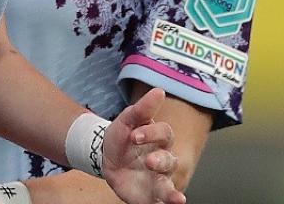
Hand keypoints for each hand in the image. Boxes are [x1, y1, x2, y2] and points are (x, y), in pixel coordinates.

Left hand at [102, 88, 183, 203]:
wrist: (105, 157)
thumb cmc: (122, 137)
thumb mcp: (127, 119)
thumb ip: (142, 108)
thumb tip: (159, 91)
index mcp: (159, 139)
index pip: (164, 134)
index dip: (152, 133)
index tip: (134, 135)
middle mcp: (163, 160)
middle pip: (169, 160)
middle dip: (161, 161)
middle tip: (148, 161)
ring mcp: (157, 179)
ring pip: (168, 186)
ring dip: (173, 193)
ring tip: (178, 199)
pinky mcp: (149, 196)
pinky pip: (158, 202)